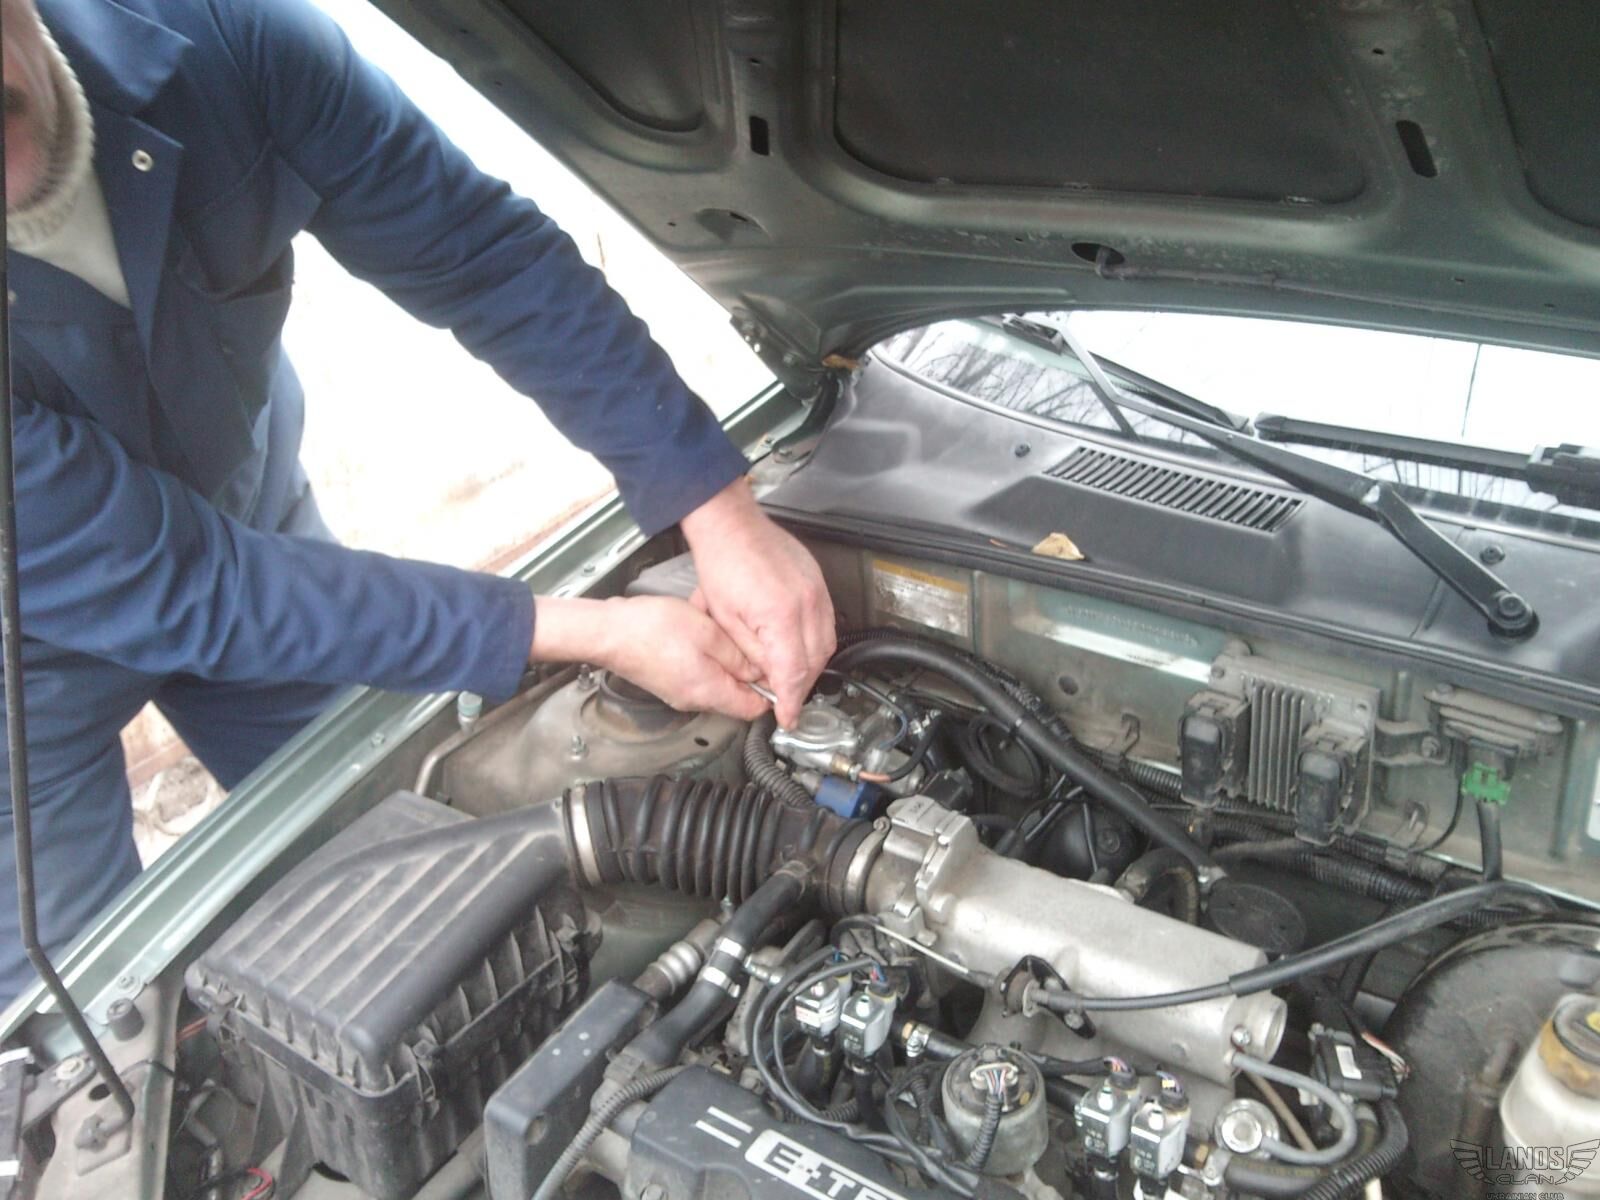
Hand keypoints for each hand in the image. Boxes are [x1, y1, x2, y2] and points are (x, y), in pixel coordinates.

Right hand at [530, 594, 767, 719]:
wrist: (608, 631)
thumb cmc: (650, 629)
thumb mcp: (708, 634)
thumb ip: (739, 656)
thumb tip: (761, 670)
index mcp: (709, 693)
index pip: (755, 708)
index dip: (771, 690)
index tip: (777, 669)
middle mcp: (694, 701)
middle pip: (737, 696)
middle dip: (748, 672)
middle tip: (750, 644)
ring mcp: (679, 694)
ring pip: (718, 684)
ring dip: (726, 662)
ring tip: (722, 635)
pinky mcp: (669, 682)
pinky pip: (699, 676)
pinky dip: (707, 659)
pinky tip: (701, 636)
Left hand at [680, 478, 834, 726]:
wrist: (730, 525)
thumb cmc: (722, 564)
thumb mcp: (726, 621)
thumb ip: (751, 654)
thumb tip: (766, 678)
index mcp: (780, 615)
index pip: (793, 672)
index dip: (791, 701)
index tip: (788, 717)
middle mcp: (806, 603)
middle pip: (815, 661)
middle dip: (801, 686)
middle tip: (785, 699)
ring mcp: (817, 590)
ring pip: (827, 643)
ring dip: (811, 665)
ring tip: (791, 675)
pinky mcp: (818, 581)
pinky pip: (827, 621)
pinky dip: (816, 641)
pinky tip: (800, 646)